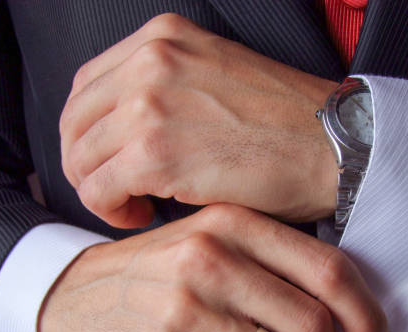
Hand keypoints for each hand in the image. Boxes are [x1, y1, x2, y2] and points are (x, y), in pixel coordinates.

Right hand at [39, 204, 387, 331]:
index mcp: (234, 226)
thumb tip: (344, 312)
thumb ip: (272, 262)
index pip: (329, 271)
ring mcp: (187, 314)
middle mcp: (213, 262)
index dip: (367, 316)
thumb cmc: (157, 271)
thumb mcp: (210, 239)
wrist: (75, 295)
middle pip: (316, 328)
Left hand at [60, 13, 339, 228]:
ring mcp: (150, 104)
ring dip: (98, 189)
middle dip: (84, 163)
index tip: (107, 159)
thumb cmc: (285, 124)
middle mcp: (149, 61)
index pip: (88, 86)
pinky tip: (141, 215)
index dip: (88, 131)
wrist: (332, 145)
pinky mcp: (157, 152)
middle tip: (113, 189)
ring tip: (133, 206)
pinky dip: (110, 209)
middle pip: (75, 121)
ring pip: (81, 158)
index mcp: (162, 38)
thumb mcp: (215, 76)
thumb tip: (124, 135)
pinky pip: (98, 188)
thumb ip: (164, 90)